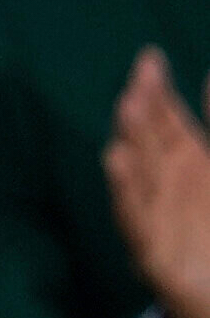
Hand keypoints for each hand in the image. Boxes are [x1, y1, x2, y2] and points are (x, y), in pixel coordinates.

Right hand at [111, 47, 209, 317]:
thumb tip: (209, 77)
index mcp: (187, 162)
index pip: (165, 118)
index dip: (157, 90)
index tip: (151, 59)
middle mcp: (163, 185)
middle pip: (147, 142)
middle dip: (141, 114)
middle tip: (139, 85)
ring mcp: (154, 219)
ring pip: (135, 178)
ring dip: (129, 147)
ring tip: (127, 117)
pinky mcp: (153, 258)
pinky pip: (135, 223)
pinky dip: (125, 194)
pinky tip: (117, 165)